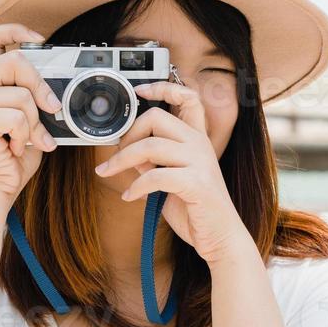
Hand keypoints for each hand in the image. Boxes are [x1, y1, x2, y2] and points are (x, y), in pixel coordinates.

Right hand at [0, 23, 60, 202]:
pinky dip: (26, 136)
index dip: (18, 30)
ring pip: (22, 95)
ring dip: (36, 123)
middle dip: (40, 85)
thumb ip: (37, 99)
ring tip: (28, 139)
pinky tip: (14, 147)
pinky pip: (18, 117)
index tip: (41, 39)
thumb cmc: (13, 155)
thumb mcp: (31, 120)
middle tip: (52, 108)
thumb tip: (60, 92)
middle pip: (15, 60)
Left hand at [94, 82, 254, 266]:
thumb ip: (154, 162)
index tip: (139, 91)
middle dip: (128, 134)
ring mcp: (200, 162)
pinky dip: (135, 186)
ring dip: (121, 160)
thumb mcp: (171, 180)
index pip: (187, 99)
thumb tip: (130, 152)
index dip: (163, 88)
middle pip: (156, 118)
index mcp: (197, 139)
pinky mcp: (196, 183)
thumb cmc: (195, 210)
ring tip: (107, 173)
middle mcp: (200, 145)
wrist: (219, 238)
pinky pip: (155, 176)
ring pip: (150, 145)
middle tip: (115, 154)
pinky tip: (129, 197)